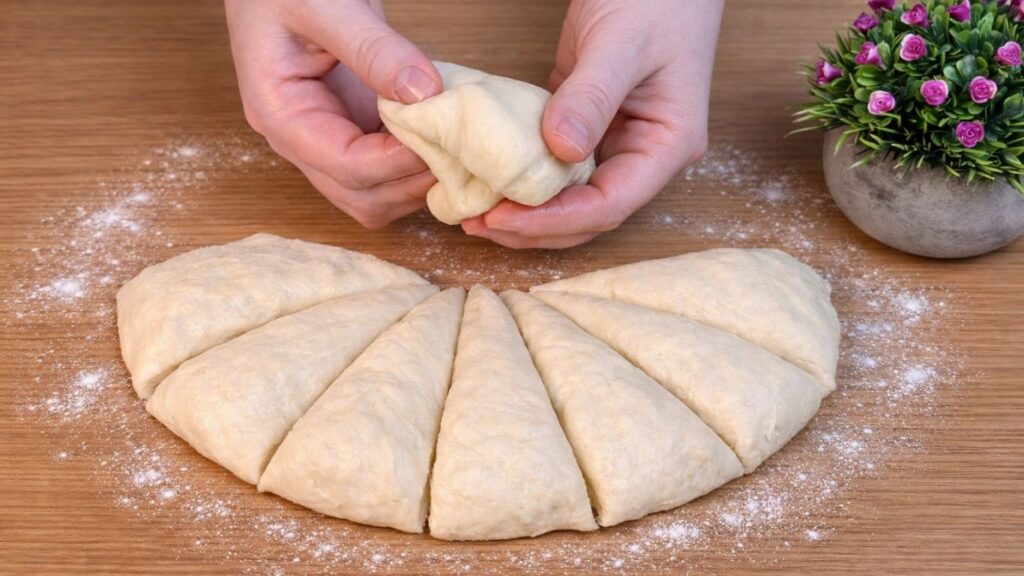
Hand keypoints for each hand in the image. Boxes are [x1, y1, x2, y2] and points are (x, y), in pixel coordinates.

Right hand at [225, 0, 442, 227]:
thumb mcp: (326, 5)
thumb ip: (373, 49)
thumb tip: (423, 93)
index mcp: (280, 114)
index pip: (345, 166)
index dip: (398, 162)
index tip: (441, 136)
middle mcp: (302, 140)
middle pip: (362, 198)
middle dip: (410, 183)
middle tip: (456, 149)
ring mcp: (329, 139)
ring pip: (377, 196)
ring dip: (417, 182)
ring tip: (453, 146)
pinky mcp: (355, 129)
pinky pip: (388, 169)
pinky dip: (418, 164)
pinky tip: (443, 137)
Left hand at [462, 0, 723, 247]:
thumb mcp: (621, 42)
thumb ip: (592, 96)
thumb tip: (561, 150)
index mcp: (667, 144)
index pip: (611, 204)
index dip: (556, 220)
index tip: (503, 216)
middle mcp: (643, 154)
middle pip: (587, 214)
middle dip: (533, 227)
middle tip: (476, 222)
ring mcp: (614, 142)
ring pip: (568, 197)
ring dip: (524, 211)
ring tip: (474, 212)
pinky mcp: (585, 125)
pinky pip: (553, 166)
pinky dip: (522, 177)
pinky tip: (487, 179)